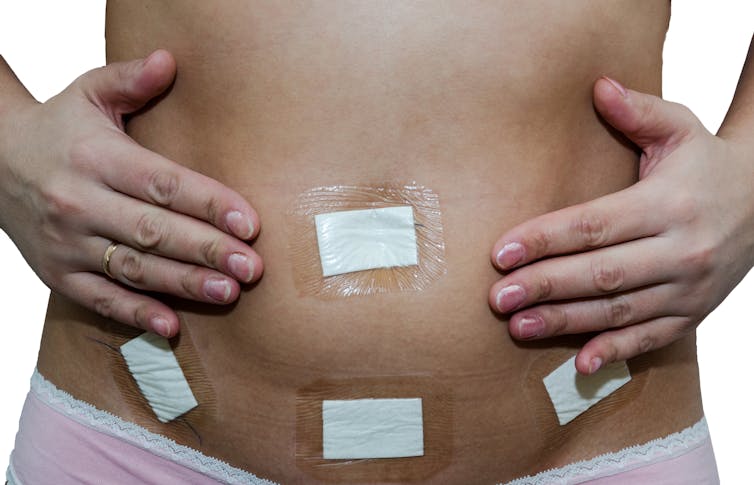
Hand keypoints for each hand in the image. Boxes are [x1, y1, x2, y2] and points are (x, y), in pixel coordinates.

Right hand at [0, 50, 262, 336]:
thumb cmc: (60, 130)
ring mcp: (68, 243)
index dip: (208, 203)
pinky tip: (172, 325)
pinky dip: (135, 313)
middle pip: (154, 231)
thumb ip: (130, 80)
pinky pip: (100, 299)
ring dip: (183, 284)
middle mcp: (80, 203)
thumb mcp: (88, 94)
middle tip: (252, 267)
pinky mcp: (59, 274)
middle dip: (207, 250)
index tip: (249, 222)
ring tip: (228, 293)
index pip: (162, 183)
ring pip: (134, 268)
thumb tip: (170, 60)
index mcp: (96, 158)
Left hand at [488, 77, 753, 374]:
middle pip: (601, 273)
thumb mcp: (681, 129)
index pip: (595, 224)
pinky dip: (617, 352)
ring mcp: (688, 288)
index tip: (501, 251)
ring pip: (619, 311)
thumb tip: (598, 86)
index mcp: (669, 204)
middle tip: (497, 297)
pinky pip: (652, 339)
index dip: (546, 239)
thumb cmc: (706, 165)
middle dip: (545, 285)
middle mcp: (681, 250)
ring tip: (518, 326)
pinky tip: (581, 363)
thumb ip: (638, 112)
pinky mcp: (692, 313)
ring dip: (566, 322)